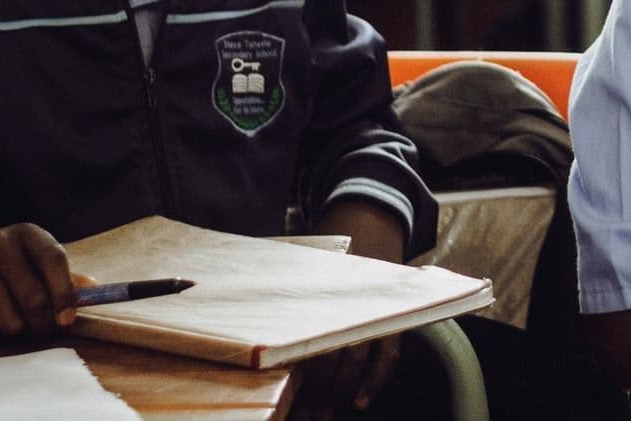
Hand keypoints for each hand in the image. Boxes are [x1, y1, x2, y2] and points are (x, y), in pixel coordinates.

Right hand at [0, 224, 76, 339]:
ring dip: (17, 331)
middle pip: (33, 297)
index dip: (65, 293)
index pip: (54, 260)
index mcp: (27, 234)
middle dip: (43, 323)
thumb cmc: (4, 265)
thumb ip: (62, 275)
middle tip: (44, 332)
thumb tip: (93, 289)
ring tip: (16, 326)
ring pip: (9, 319)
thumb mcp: (32, 260)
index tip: (67, 319)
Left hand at [290, 200, 409, 417]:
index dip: (298, 376)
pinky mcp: (392, 319)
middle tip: (303, 417)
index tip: (284, 400)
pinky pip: (388, 356)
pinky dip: (375, 381)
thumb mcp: (298, 269)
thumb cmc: (327, 256)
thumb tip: (238, 307)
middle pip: (331, 361)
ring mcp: (374, 314)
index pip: (309, 344)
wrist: (370, 227)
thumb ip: (279, 291)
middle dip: (316, 395)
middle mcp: (349, 307)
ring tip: (323, 416)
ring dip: (339, 395)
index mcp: (323, 297)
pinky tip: (360, 402)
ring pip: (357, 364)